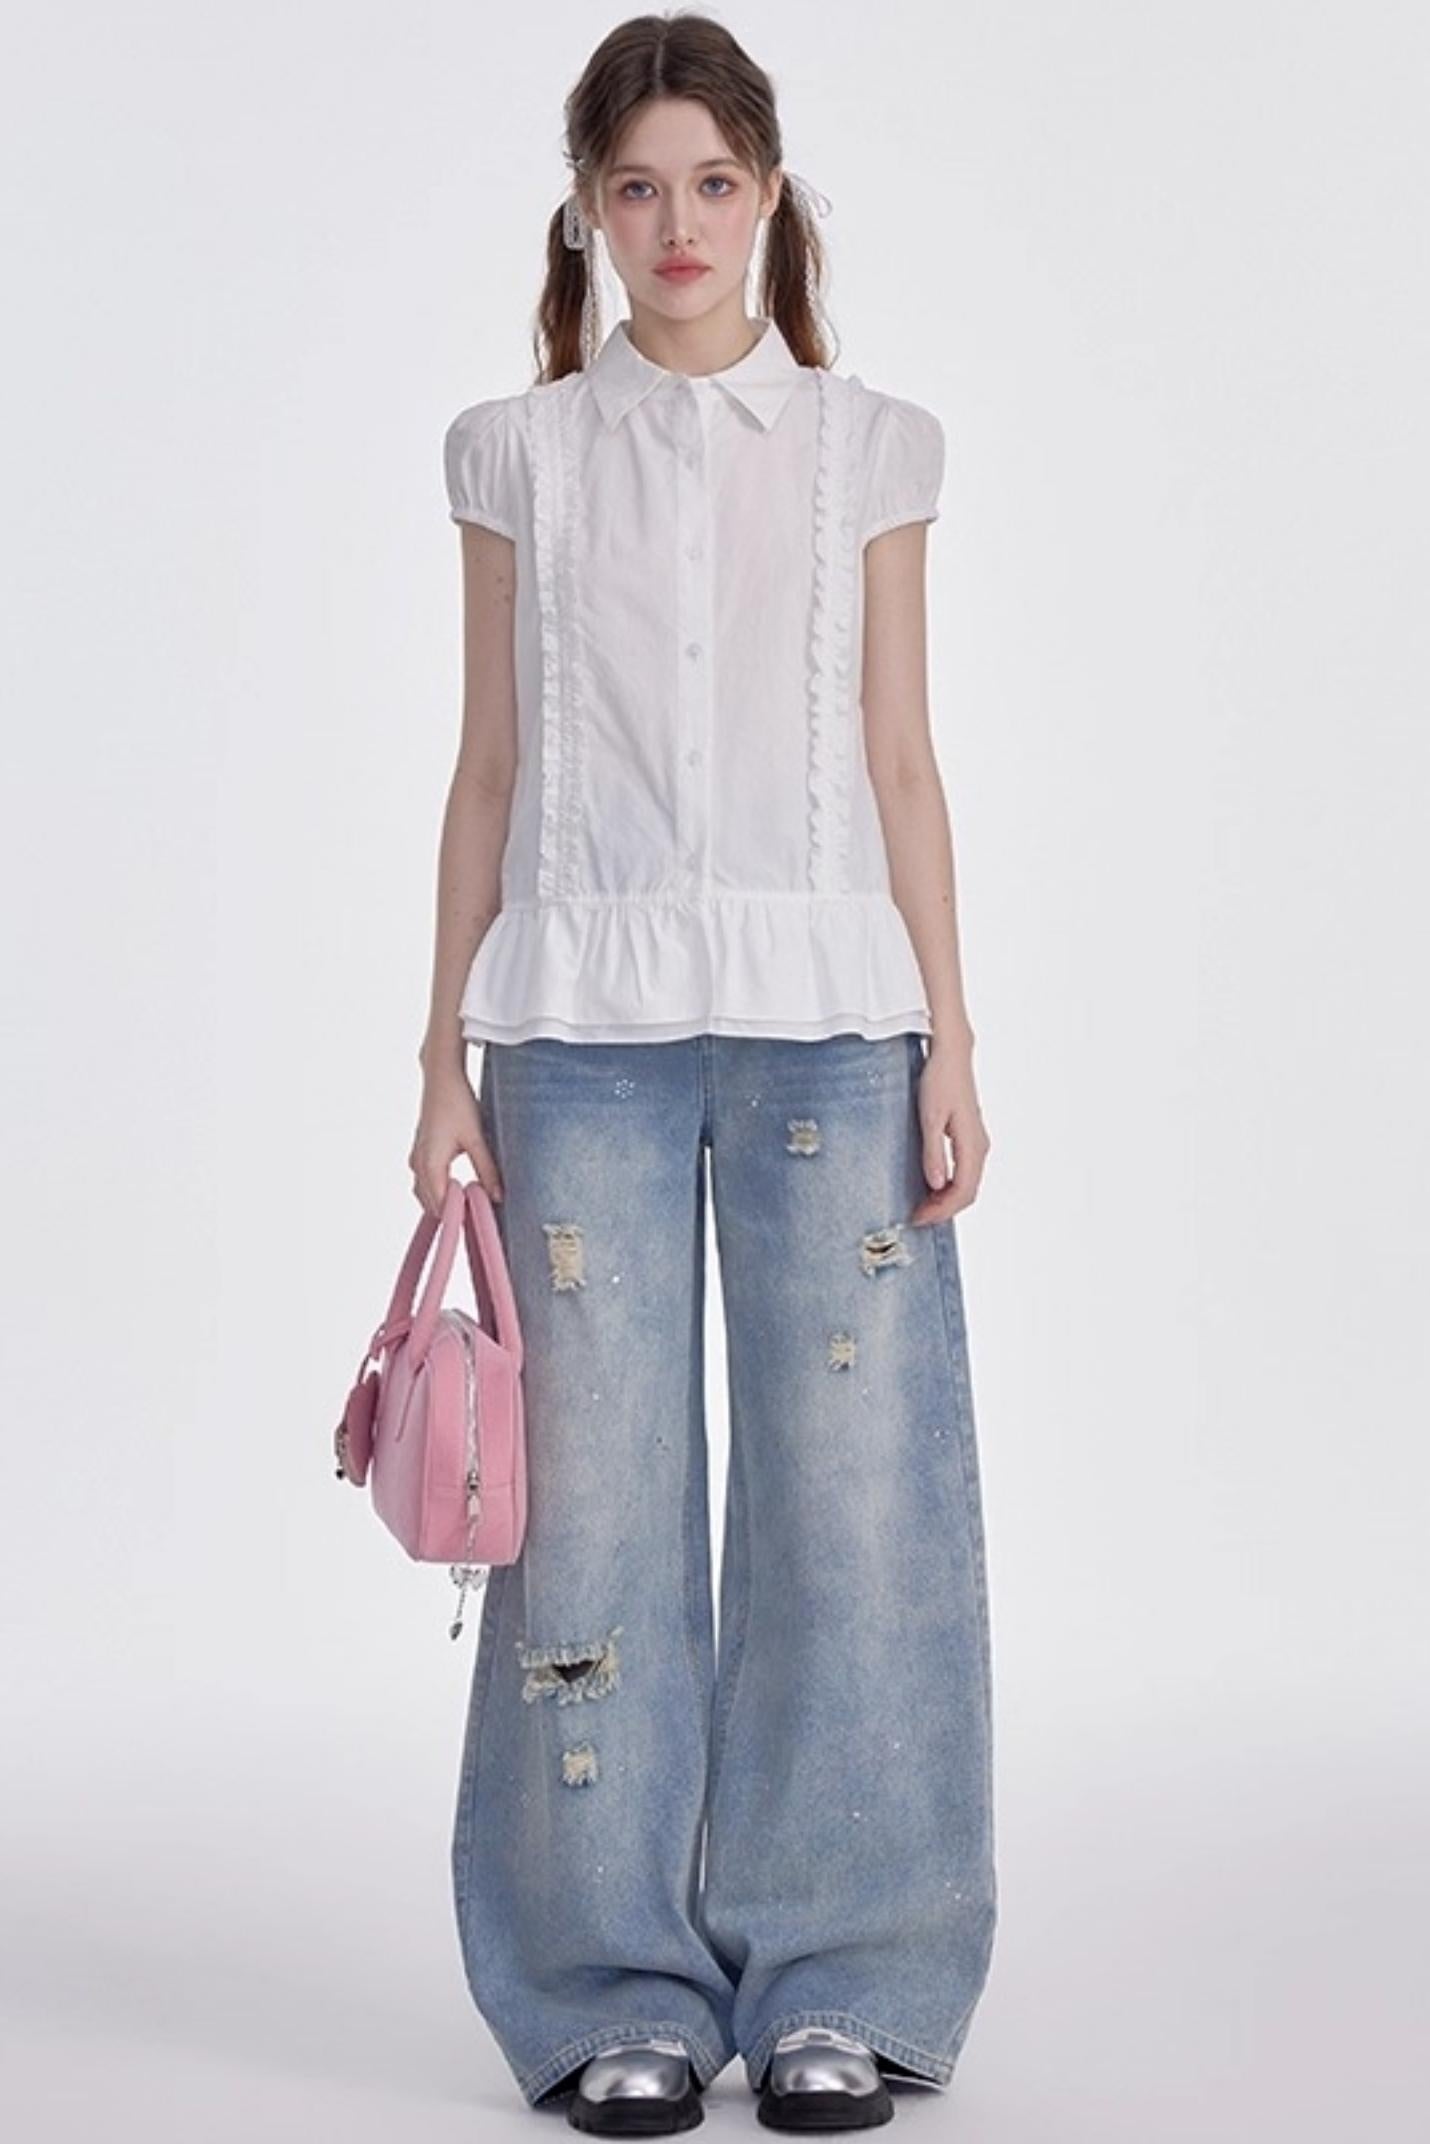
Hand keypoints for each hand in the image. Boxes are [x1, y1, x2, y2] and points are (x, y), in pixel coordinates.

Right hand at [408, 1065, 504, 1218]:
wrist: (441, 1077)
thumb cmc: (456, 1102)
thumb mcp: (477, 1138)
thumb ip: (487, 1169)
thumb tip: (497, 1196)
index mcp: (431, 1163)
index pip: (441, 1203)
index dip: (458, 1216)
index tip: (476, 1224)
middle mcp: (419, 1163)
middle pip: (430, 1203)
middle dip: (451, 1213)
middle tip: (476, 1218)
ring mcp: (417, 1157)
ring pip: (426, 1192)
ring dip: (444, 1202)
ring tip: (469, 1206)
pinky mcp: (421, 1151)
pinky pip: (425, 1181)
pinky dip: (438, 1190)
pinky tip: (458, 1190)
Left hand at [908, 1035, 989, 1225]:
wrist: (951, 1056)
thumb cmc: (940, 1081)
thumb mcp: (930, 1117)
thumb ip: (934, 1152)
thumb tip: (937, 1184)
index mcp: (972, 1145)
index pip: (963, 1191)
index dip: (942, 1210)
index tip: (920, 1217)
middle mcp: (979, 1147)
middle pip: (967, 1192)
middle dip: (943, 1210)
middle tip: (917, 1216)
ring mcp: (976, 1143)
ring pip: (967, 1183)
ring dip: (946, 1199)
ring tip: (922, 1205)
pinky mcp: (969, 1138)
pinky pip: (964, 1172)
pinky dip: (949, 1186)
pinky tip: (931, 1185)